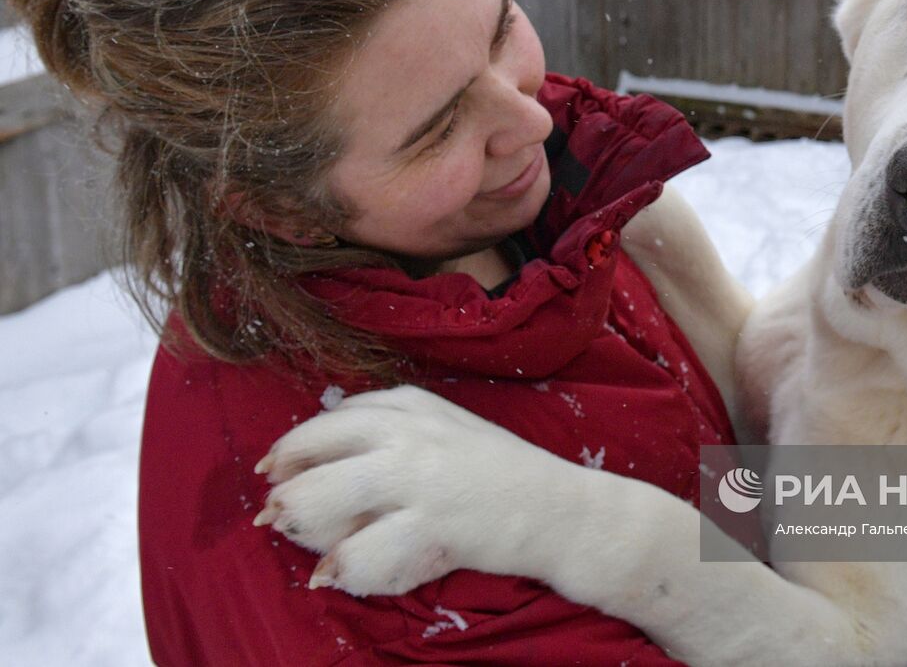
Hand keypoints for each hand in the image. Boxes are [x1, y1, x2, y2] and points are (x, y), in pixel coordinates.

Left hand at [253, 385, 576, 595]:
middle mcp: (406, 432)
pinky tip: (335, 576)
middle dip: (281, 489)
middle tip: (272, 517)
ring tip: (306, 548)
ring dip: (299, 527)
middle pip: (309, 451)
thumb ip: (392, 427)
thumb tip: (325, 447)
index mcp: (409, 405)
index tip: (276, 473)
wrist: (558, 509)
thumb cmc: (501, 474)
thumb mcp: (446, 428)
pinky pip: (358, 553)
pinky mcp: (428, 523)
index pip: (327, 419)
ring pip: (318, 499)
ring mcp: (416, 477)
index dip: (292, 450)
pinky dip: (339, 569)